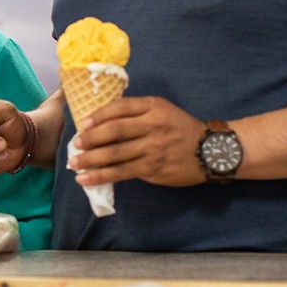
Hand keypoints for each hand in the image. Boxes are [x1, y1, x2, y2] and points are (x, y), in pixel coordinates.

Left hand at [69, 96, 206, 186]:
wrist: (212, 150)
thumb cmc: (180, 128)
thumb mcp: (162, 110)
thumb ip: (136, 111)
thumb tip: (99, 120)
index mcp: (154, 107)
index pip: (120, 107)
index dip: (98, 115)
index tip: (84, 123)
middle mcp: (153, 126)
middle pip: (115, 130)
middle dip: (90, 138)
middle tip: (75, 144)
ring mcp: (154, 149)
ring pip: (115, 154)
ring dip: (90, 160)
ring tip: (74, 164)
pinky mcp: (153, 169)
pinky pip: (122, 172)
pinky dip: (101, 175)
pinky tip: (86, 179)